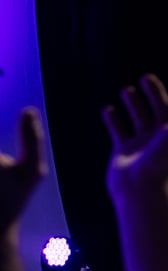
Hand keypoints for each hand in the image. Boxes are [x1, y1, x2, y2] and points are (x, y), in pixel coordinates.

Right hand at [102, 74, 167, 206]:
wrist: (138, 191)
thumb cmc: (157, 167)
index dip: (164, 95)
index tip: (156, 80)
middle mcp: (157, 138)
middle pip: (157, 110)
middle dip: (153, 94)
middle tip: (145, 78)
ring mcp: (141, 144)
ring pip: (138, 119)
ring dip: (133, 105)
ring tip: (127, 91)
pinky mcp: (123, 151)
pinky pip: (118, 131)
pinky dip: (113, 120)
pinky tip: (108, 110)